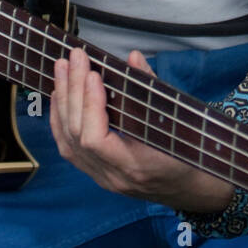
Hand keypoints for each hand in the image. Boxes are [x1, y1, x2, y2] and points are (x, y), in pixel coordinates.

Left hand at [50, 47, 234, 212]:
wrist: (188, 190)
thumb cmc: (187, 155)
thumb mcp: (177, 122)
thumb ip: (153, 89)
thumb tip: (133, 57)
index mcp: (136, 167)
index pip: (97, 141)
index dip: (90, 106)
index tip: (93, 75)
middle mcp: (114, 176)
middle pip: (77, 135)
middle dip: (73, 91)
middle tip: (74, 59)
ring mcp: (102, 178)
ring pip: (67, 142)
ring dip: (63, 101)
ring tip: (62, 69)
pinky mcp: (96, 174)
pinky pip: (68, 149)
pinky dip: (60, 119)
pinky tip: (59, 95)